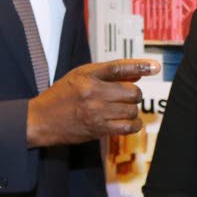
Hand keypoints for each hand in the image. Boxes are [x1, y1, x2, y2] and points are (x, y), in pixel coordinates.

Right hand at [26, 58, 159, 146]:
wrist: (41, 120)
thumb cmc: (61, 96)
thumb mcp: (80, 76)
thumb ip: (108, 74)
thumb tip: (137, 76)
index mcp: (87, 75)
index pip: (118, 68)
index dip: (139, 66)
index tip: (155, 66)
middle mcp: (92, 92)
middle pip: (131, 92)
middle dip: (134, 95)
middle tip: (127, 96)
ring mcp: (95, 112)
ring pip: (131, 110)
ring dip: (133, 110)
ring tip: (124, 109)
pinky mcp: (98, 129)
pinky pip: (127, 127)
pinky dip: (133, 125)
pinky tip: (130, 122)